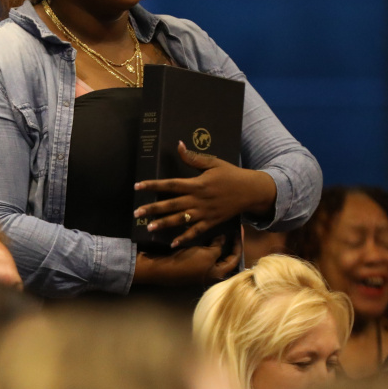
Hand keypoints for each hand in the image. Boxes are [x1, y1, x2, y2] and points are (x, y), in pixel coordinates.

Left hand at [133, 141, 276, 247]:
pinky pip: (196, 232)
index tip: (138, 186)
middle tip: (136, 212)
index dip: (153, 185)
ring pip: (181, 220)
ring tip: (148, 227)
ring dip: (164, 224)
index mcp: (196, 184)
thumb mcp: (213, 163)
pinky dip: (185, 238)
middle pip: (171, 204)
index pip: (170, 184)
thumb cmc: (231, 175)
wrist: (251, 191)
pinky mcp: (211, 222)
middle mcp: (198, 199)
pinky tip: (173, 243)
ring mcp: (204, 213)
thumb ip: (193, 158)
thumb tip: (178, 145)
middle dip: (153, 208)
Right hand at [134, 235, 239, 286]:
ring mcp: (199, 268)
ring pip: (212, 252)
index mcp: (218, 273)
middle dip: (227, 242)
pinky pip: (201, 250)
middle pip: (224, 256)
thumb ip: (218, 246)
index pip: (234, 258)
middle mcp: (210, 272)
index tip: (238, 231)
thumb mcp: (207, 254)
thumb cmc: (188, 263)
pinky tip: (204, 233)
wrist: (162, 267)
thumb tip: (223, 238)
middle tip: (230, 229)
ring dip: (215, 241)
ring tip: (218, 228)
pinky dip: (204, 242)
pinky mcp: (189, 262)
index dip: (238, 244)